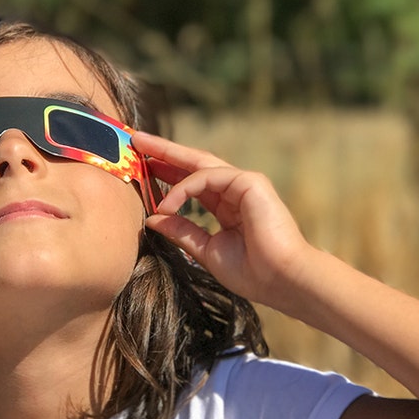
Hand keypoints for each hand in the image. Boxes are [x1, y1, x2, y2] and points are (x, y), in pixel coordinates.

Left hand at [134, 131, 314, 309]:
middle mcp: (236, 190)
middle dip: (165, 151)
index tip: (142, 166)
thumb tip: (153, 219)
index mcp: (228, 205)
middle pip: (194, 163)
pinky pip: (209, 177)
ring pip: (200, 164)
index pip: (193, 182)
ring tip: (141, 153)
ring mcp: (245, 183)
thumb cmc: (252, 272)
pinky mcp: (250, 182)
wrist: (281, 280)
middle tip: (136, 138)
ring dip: (168, 157)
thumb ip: (182, 232)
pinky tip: (167, 203)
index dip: (167, 172)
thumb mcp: (206, 250)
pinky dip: (185, 188)